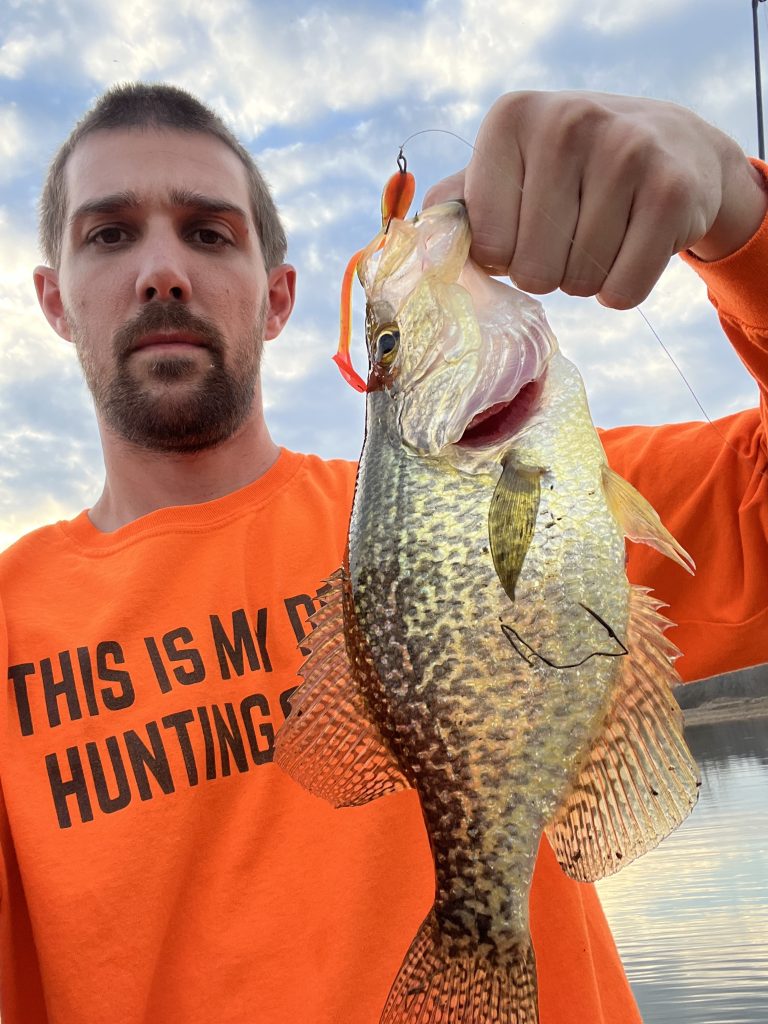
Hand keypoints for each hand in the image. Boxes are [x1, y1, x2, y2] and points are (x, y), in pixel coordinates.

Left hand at [423, 91, 767, 308]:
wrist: (673, 146)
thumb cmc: (568, 172)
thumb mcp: (507, 171)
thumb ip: (456, 207)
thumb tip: (415, 247)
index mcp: (511, 119)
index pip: (485, 245)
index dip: (503, 255)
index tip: (525, 225)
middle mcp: (567, 122)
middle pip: (531, 272)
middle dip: (546, 273)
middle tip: (569, 235)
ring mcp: (627, 152)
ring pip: (578, 285)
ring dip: (584, 280)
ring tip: (601, 235)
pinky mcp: (673, 191)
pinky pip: (622, 292)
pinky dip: (621, 289)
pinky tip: (631, 246)